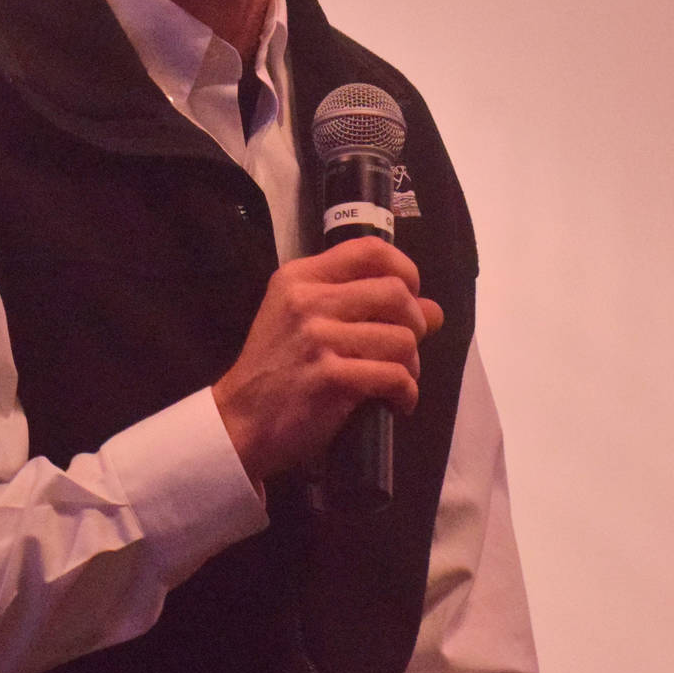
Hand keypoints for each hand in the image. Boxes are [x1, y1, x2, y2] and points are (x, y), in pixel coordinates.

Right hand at [212, 237, 443, 483]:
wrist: (240, 422)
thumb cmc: (276, 370)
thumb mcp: (306, 323)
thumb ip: (362, 306)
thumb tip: (433, 309)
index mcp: (300, 277)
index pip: (369, 250)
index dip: (405, 269)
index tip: (411, 295)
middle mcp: (308, 300)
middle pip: (395, 292)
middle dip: (415, 323)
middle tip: (406, 347)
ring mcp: (318, 338)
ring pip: (401, 338)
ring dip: (411, 364)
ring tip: (396, 379)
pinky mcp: (330, 377)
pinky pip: (394, 376)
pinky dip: (406, 393)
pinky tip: (395, 402)